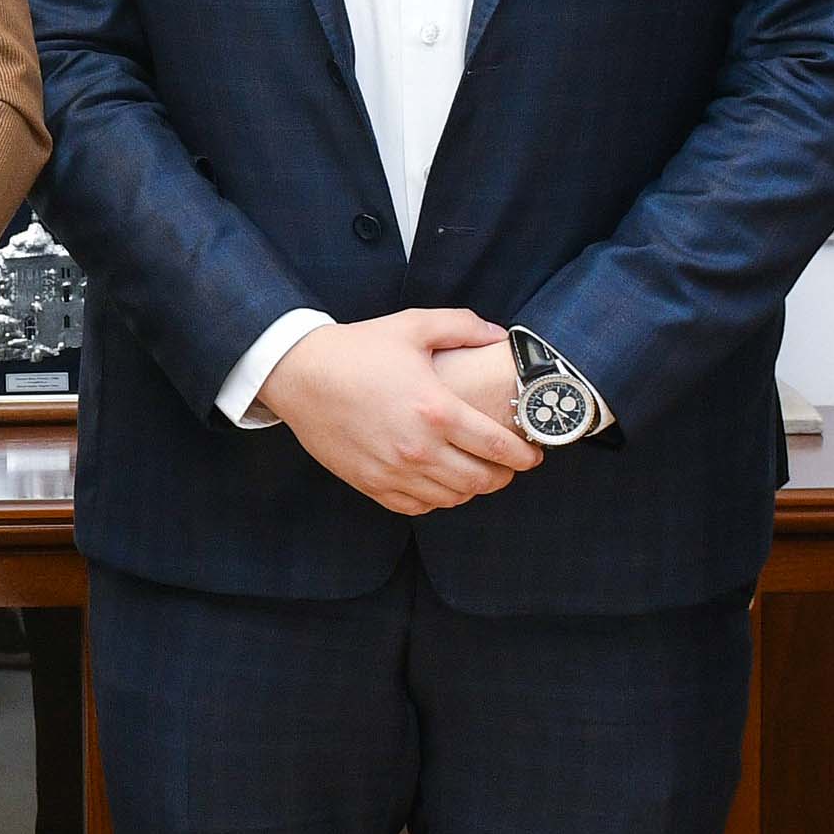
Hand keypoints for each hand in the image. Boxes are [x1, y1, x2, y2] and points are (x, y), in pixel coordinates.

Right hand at [258, 308, 535, 516]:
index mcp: (436, 410)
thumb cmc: (357, 349)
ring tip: (476, 474)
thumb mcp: (413, 326)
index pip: (497, 446)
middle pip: (481, 479)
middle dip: (504, 476)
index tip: (533, 454)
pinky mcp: (371, 483)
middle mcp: (419, 447)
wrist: (299, 374)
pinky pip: (417, 507)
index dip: (523, 455)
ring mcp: (394, 470)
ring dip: (472, 489)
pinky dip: (436, 500)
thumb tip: (500, 336)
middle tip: (509, 466)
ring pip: (452, 498)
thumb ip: (463, 326)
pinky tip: (440, 484)